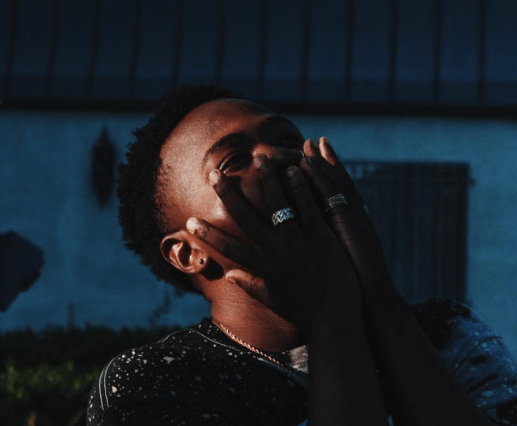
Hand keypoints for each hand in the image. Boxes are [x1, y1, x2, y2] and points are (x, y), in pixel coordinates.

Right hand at [191, 155, 362, 331]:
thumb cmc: (305, 312)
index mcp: (263, 267)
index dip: (208, 234)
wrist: (335, 322)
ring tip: (257, 159)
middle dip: (228, 194)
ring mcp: (298, 242)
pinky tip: (293, 168)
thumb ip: (250, 285)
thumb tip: (229, 276)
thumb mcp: (273, 300)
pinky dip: (299, 186)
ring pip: (278, 203)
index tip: (189, 222)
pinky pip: (308, 205)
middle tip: (213, 174)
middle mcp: (275, 250)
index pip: (228, 247)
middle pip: (246, 216)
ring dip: (266, 179)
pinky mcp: (321, 236)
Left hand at [300, 137, 396, 303]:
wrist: (368, 307)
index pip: (331, 198)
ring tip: (308, 143)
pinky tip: (306, 165)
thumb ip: (320, 256)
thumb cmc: (348, 295)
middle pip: (334, 186)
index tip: (306, 159)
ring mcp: (350, 222)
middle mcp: (350, 221)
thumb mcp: (332, 271)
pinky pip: (331, 196)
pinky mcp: (348, 227)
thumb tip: (307, 253)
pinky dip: (318, 178)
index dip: (320, 178)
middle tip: (309, 141)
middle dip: (323, 163)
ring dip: (320, 163)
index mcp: (346, 231)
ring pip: (333, 186)